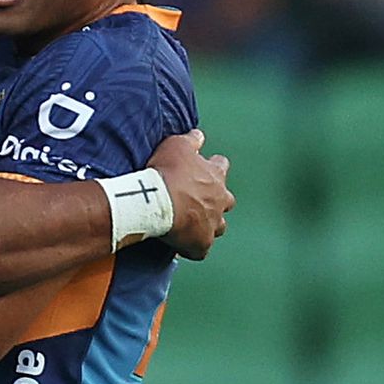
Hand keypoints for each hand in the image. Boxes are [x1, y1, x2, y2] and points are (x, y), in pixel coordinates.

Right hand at [148, 129, 233, 260]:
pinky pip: (200, 250)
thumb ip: (191, 140)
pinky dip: (193, 247)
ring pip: (218, 227)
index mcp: (215, 176)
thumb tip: (199, 134)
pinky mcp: (202, 244)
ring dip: (208, 225)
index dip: (212, 168)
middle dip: (216, 201)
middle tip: (198, 201)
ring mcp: (213, 224)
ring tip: (191, 225)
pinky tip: (181, 246)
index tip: (203, 169)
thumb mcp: (177, 145)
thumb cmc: (167, 171)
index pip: (221, 167)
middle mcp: (220, 200)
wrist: (157, 202)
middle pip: (226, 201)